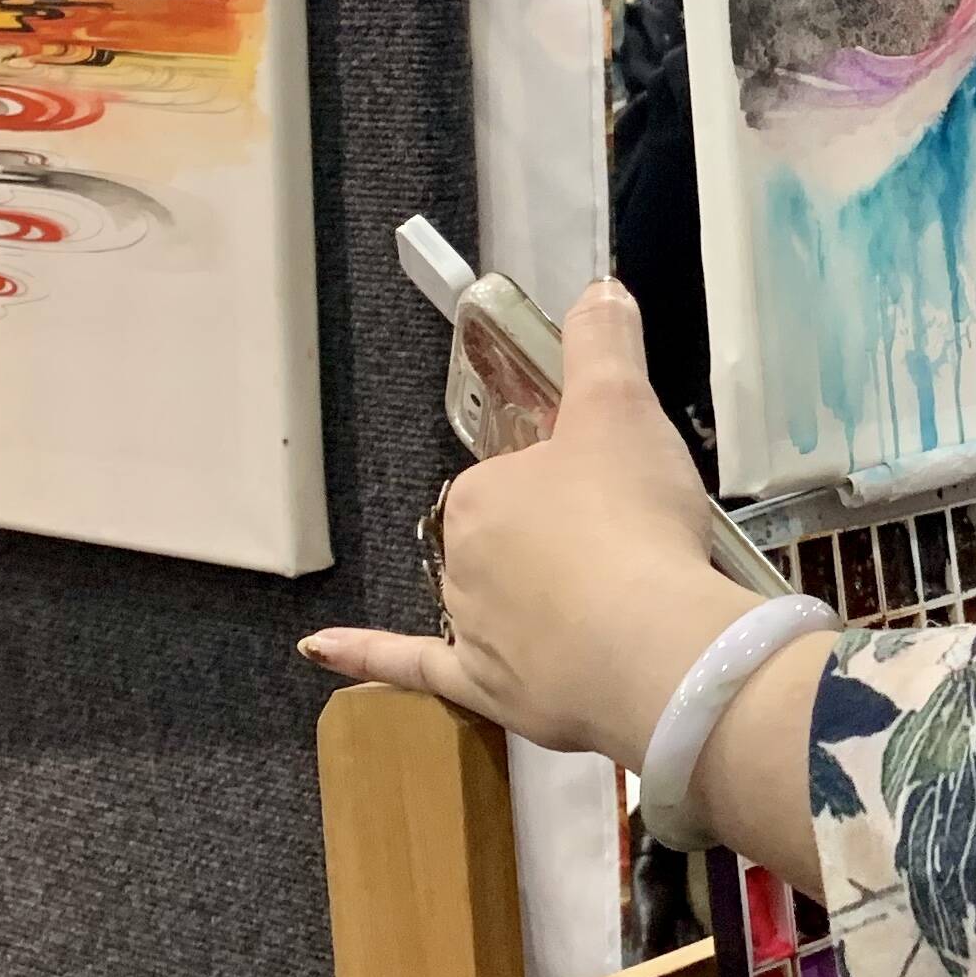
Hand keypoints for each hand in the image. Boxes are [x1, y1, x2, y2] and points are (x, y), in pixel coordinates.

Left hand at [303, 285, 751, 758]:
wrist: (656, 652)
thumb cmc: (633, 525)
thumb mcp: (625, 409)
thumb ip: (604, 344)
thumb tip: (597, 289)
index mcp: (483, 493)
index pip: (516, 477)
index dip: (571, 483)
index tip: (616, 496)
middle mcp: (461, 559)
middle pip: (508, 540)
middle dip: (560, 542)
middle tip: (630, 547)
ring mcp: (468, 629)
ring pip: (491, 602)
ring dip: (530, 600)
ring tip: (604, 603)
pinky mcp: (483, 688)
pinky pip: (411, 668)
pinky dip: (365, 656)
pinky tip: (319, 648)